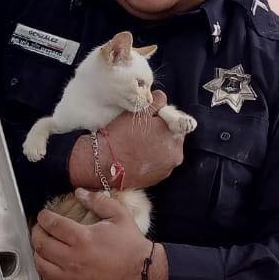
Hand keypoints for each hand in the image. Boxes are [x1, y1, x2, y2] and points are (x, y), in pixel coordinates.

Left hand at [31, 189, 150, 279]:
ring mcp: (72, 276)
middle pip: (41, 244)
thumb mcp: (119, 215)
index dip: (43, 217)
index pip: (52, 224)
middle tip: (40, 228)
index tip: (43, 215)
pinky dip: (44, 272)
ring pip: (41, 264)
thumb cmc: (131, 245)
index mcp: (82, 238)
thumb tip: (79, 193)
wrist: (141, 272)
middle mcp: (73, 258)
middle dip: (36, 232)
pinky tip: (49, 264)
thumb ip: (98, 201)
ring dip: (37, 252)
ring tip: (42, 245)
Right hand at [69, 90, 184, 190]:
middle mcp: (174, 158)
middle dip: (159, 134)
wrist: (102, 162)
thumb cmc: (121, 136)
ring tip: (135, 143)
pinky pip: (153, 165)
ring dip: (153, 147)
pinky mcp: (153, 181)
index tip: (149, 118)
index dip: (163, 118)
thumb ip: (157, 101)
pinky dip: (147, 160)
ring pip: (162, 153)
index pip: (176, 124)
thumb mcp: (140, 112)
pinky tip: (133, 155)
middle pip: (170, 139)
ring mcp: (164, 172)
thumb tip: (162, 98)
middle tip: (140, 131)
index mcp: (175, 140)